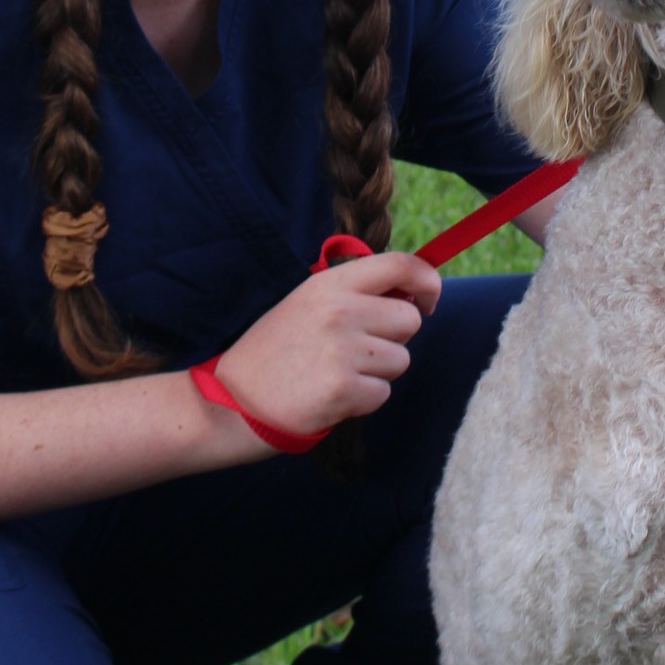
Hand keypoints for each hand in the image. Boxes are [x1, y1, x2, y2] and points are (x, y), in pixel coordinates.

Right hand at [212, 251, 441, 442]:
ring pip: (400, 360)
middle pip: (410, 319)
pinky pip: (383, 393)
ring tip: (339, 372)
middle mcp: (340, 311)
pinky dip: (364, 399)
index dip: (427, 280)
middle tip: (360, 349)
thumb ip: (355, 293)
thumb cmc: (277, 350)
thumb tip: (412, 293)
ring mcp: (342, 351)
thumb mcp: (308, 302)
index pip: (399, 264)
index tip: (429, 299)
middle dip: (394, 337)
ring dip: (379, 372)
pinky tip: (333, 394)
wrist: (235, 398)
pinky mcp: (343, 389)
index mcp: (330, 284)